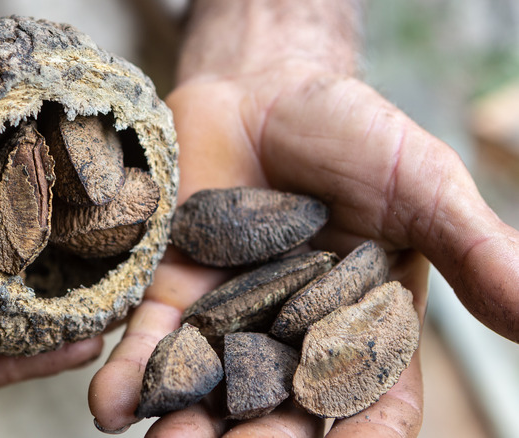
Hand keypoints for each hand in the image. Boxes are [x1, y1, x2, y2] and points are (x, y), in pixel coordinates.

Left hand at [89, 56, 518, 435]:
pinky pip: (149, 342)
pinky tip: (111, 408)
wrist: (263, 87)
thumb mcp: (422, 186)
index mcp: (362, 324)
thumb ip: (472, 251)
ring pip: (209, 392)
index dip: (365, 437)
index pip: (370, 402)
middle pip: (280, 412)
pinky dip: (130, 376)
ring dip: (185, 428)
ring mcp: (226, 319)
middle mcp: (291, 336)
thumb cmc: (352, 133)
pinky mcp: (169, 292)